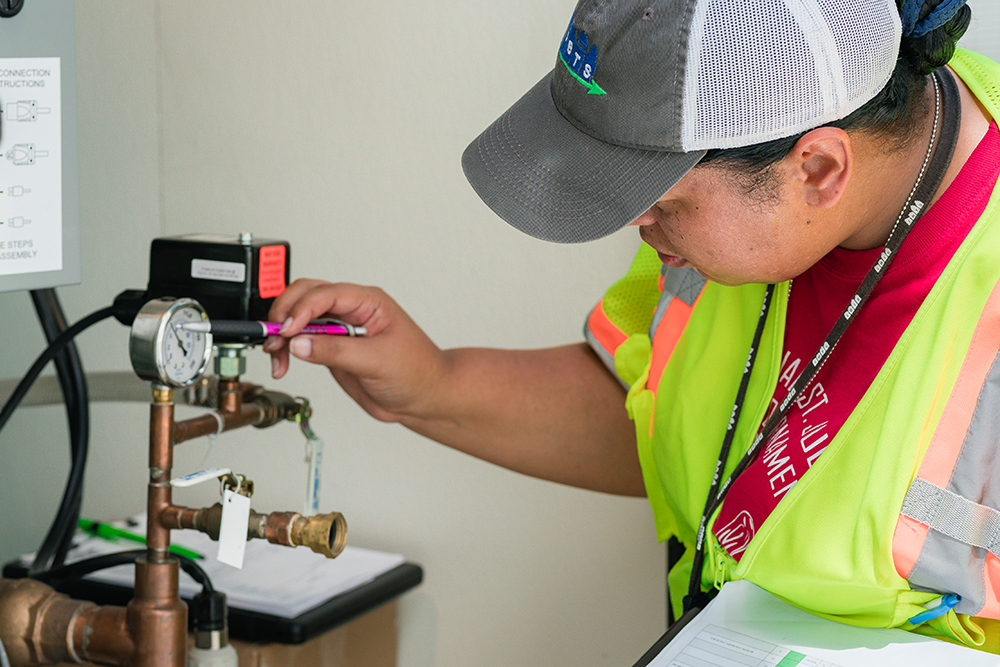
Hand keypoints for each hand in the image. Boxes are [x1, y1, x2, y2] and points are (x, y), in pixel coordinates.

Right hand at [264, 279, 447, 422]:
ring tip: (276, 355)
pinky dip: (287, 349)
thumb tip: (299, 343)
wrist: (424, 399)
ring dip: (282, 332)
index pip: (326, 294)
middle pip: (306, 295)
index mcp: (368, 302)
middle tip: (275, 339)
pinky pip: (301, 340)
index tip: (287, 330)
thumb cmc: (417, 372)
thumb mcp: (377, 360)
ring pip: (299, 316)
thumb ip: (336, 351)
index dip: (302, 308)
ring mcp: (339, 328)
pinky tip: (283, 362)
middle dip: (285, 314)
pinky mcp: (332, 348)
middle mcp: (352, 310)